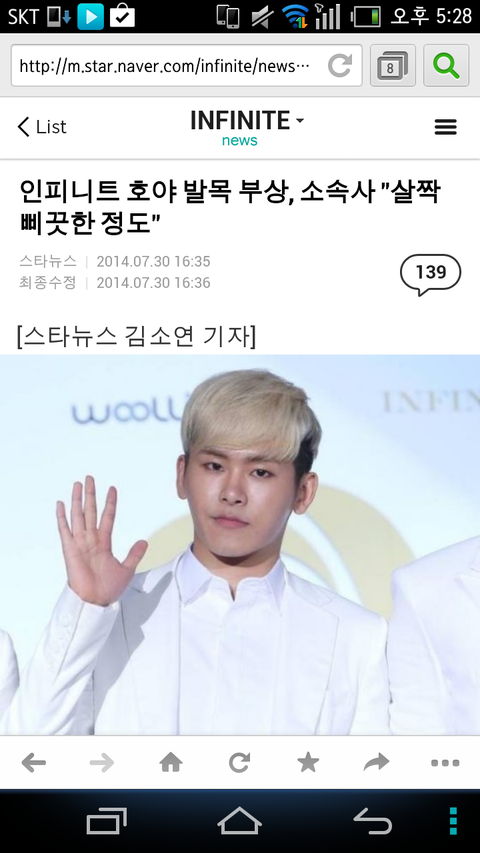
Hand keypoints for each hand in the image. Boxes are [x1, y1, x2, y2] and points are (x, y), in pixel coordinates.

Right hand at [56, 475, 147, 605]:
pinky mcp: (70, 550)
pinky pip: (64, 530)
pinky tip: (61, 504)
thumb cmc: (108, 589)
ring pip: (78, 516)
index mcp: (104, 542)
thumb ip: (134, 554)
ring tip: (78, 484)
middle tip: (90, 477)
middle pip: (91, 511)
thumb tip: (144, 541)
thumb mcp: (126, 569)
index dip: (110, 503)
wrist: (95, 602)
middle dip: (91, 494)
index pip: (107, 517)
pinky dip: (62, 517)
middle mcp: (91, 540)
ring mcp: (80, 543)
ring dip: (77, 500)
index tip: (112, 489)